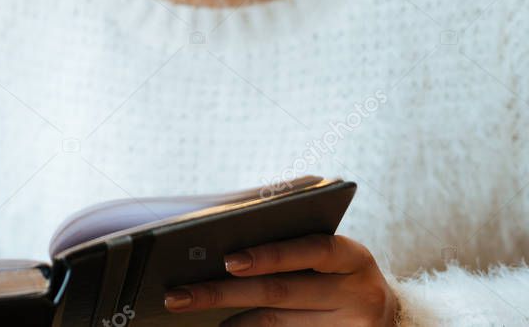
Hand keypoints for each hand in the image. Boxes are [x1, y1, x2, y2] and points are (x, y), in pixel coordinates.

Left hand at [164, 233, 397, 325]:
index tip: (228, 260)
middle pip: (281, 292)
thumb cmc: (340, 272)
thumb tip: (225, 250)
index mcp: (354, 256)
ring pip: (276, 323)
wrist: (386, 316)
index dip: (271, 255)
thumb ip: (293, 245)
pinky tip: (223, 325)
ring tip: (188, 306)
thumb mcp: (331, 254)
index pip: (312, 250)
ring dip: (228, 316)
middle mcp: (358, 294)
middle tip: (177, 294)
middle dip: (223, 291)